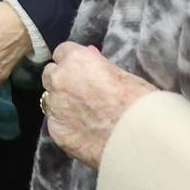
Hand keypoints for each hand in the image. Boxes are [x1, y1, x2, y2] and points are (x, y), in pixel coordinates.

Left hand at [40, 42, 157, 168]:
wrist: (137, 137)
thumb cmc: (139, 102)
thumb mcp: (121, 73)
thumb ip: (98, 67)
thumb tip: (91, 62)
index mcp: (76, 60)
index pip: (62, 52)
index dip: (72, 61)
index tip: (80, 70)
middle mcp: (59, 79)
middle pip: (50, 74)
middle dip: (61, 79)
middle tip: (79, 91)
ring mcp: (55, 106)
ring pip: (50, 99)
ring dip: (61, 103)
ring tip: (82, 115)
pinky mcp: (55, 130)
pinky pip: (56, 123)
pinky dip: (65, 125)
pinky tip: (83, 132)